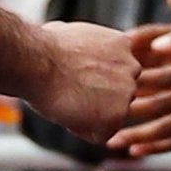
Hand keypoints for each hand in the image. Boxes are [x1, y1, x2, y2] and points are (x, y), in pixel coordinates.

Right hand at [23, 20, 139, 143]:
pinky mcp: (118, 115)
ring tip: (68, 95)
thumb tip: (80, 52)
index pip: (114, 74)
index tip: (70, 71)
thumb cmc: (45, 46)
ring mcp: (128, 92)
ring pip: (108, 116)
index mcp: (124, 45)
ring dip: (89, 114)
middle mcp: (133, 67)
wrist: (37, 60)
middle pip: (114, 96)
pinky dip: (83, 130)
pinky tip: (68, 110)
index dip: (87, 78)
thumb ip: (93, 49)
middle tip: (68, 86)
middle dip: (93, 97)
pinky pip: (100, 134)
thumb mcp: (78, 36)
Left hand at [106, 0, 170, 155]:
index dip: (139, 77)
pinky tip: (135, 152)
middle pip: (158, 104)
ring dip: (137, 135)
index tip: (115, 76)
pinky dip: (157, 149)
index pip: (164, 75)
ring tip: (110, 140)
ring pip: (164, 128)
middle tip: (102, 108)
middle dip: (129, 108)